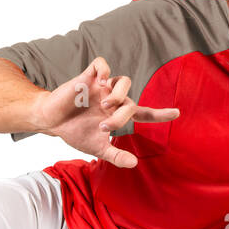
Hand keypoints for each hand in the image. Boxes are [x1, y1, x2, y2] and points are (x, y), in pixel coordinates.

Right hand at [32, 56, 177, 168]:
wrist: (52, 121)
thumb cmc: (75, 132)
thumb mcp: (97, 148)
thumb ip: (115, 156)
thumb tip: (135, 164)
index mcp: (118, 114)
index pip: (144, 113)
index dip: (160, 114)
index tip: (177, 113)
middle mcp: (113, 99)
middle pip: (130, 102)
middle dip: (120, 117)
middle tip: (104, 127)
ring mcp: (101, 88)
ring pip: (124, 81)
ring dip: (119, 94)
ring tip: (105, 104)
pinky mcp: (87, 78)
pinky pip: (102, 64)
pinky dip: (104, 69)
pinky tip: (99, 80)